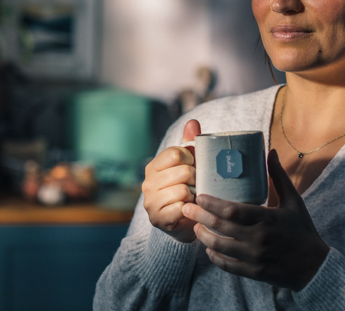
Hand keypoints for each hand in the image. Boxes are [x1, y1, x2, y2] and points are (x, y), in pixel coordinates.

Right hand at [142, 119, 200, 242]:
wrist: (185, 222)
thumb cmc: (188, 189)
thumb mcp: (189, 164)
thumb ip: (190, 143)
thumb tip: (192, 122)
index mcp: (153, 166)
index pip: (176, 153)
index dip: (192, 159)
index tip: (194, 167)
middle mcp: (148, 182)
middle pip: (184, 171)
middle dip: (197, 180)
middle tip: (196, 187)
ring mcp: (150, 202)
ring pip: (184, 190)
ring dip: (194, 196)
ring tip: (193, 199)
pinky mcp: (157, 219)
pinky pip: (182, 208)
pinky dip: (190, 210)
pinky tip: (188, 211)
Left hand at [181, 149, 328, 290]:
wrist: (315, 266)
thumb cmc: (302, 230)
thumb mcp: (294, 201)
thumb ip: (279, 177)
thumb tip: (271, 151)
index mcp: (267, 219)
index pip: (233, 211)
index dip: (212, 204)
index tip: (200, 196)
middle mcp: (259, 239)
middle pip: (221, 227)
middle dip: (200, 216)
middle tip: (186, 208)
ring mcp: (255, 258)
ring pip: (220, 247)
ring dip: (204, 236)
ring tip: (195, 226)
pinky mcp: (254, 273)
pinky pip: (227, 266)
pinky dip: (214, 257)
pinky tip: (208, 249)